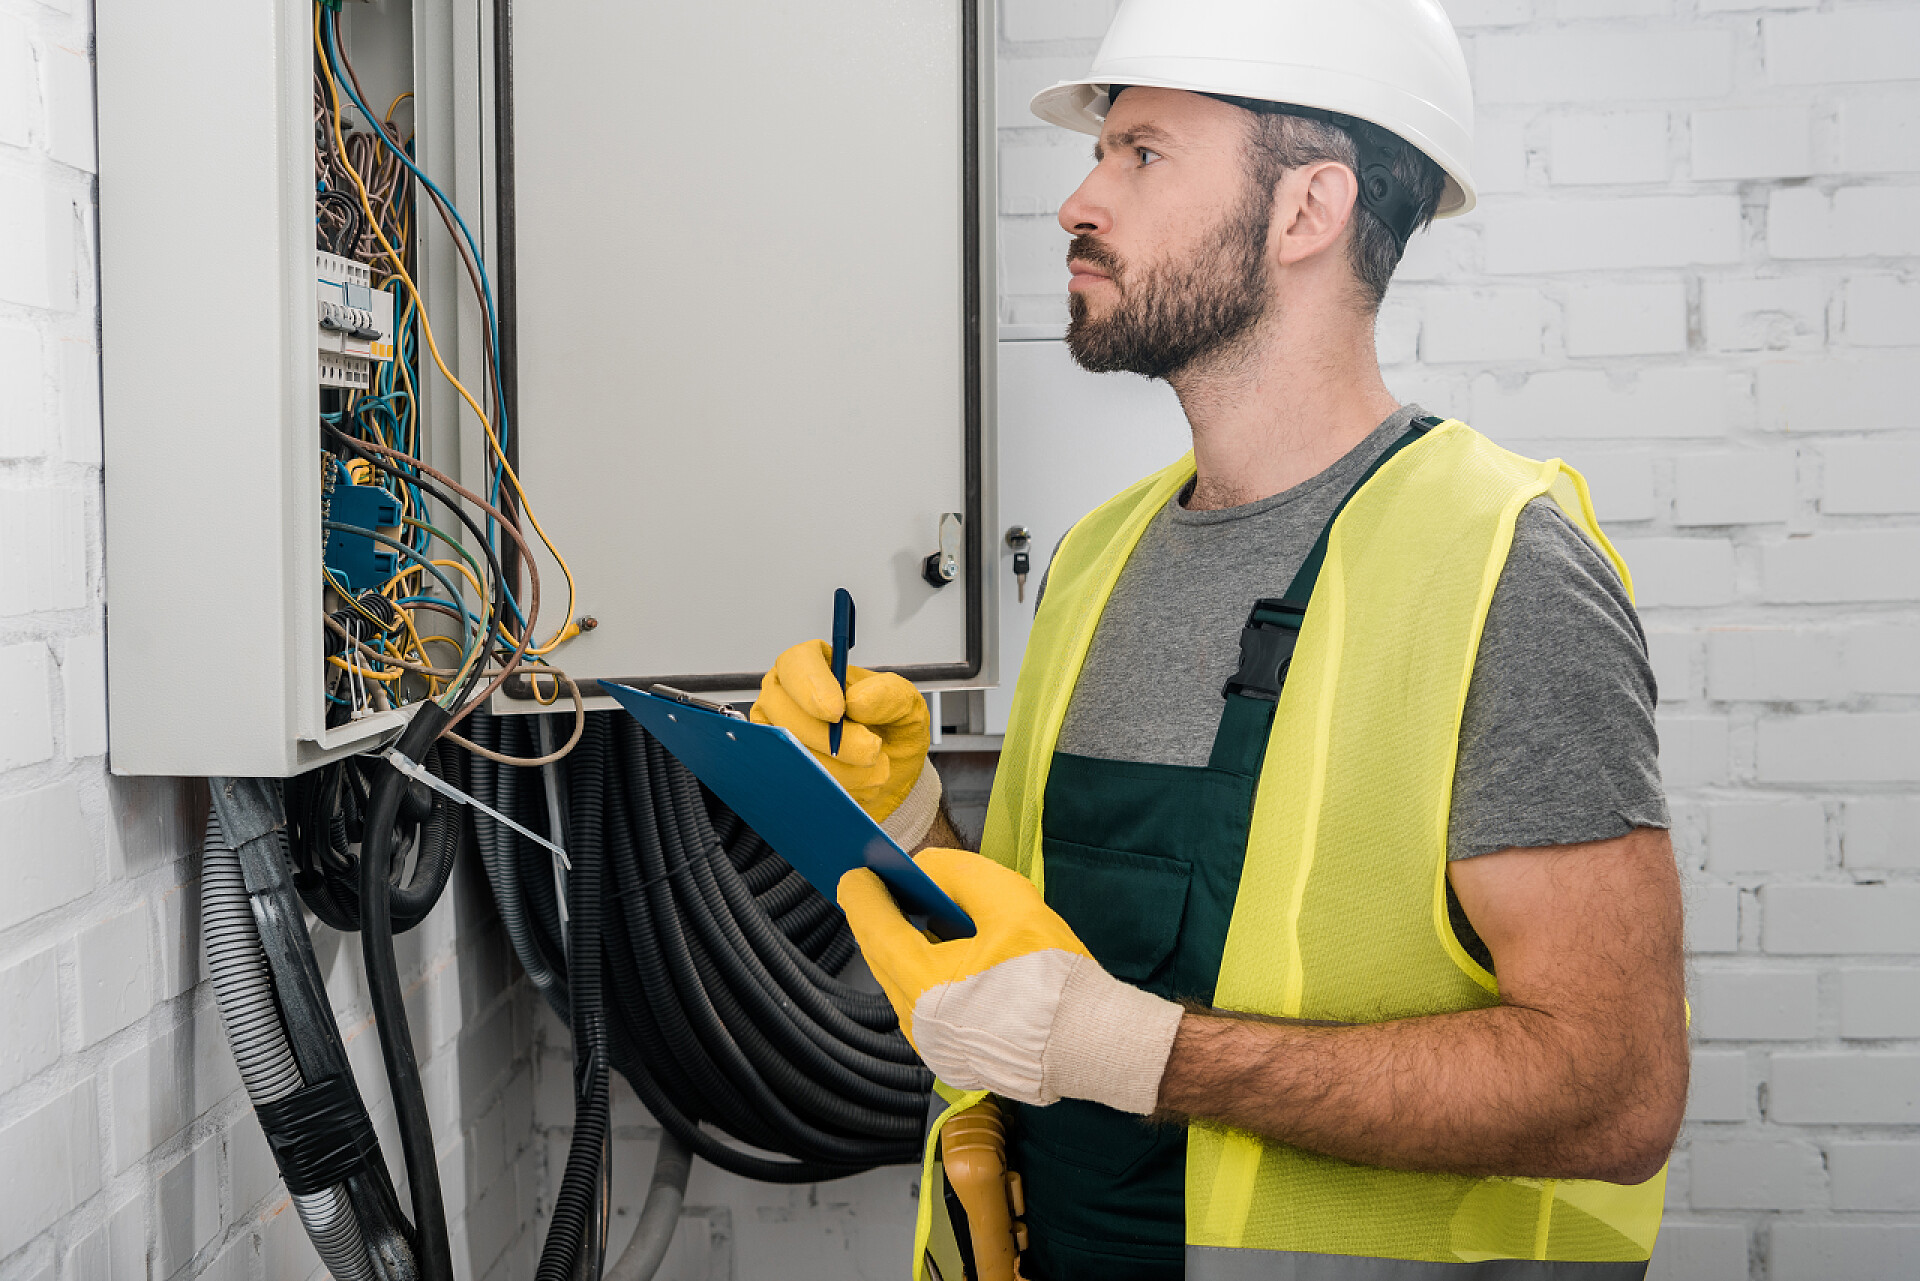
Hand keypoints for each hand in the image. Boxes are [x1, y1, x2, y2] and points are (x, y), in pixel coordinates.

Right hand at [751, 640, 941, 848]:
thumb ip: (888, 695)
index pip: (796, 663)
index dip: (810, 686)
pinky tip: (858, 781)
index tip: (837, 711)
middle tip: (870, 750)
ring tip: (874, 767)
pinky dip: (831, 785)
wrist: (891, 772)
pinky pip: (794, 779)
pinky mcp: (779, 765)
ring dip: (839, 767)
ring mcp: (777, 731)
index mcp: (814, 664)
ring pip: (790, 750)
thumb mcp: (906, 704)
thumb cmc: (892, 729)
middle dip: (830, 738)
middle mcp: (787, 694)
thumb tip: (856, 700)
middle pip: (785, 712)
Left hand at [838, 849, 1183, 1113]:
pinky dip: (921, 975)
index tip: (855, 870)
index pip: (877, 930)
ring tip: (906, 914)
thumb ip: (960, 875)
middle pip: (883, 958)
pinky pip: (922, 1008)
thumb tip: (923, 868)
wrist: (1093, 1043)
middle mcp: (918, 1023)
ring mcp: (934, 1047)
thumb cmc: (1054, 976)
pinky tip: (939, 955)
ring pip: (901, 986)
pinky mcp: (954, 1059)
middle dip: (877, 918)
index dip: (863, 895)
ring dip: (900, 948)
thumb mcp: (1011, 904)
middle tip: (876, 886)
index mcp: (924, 985)